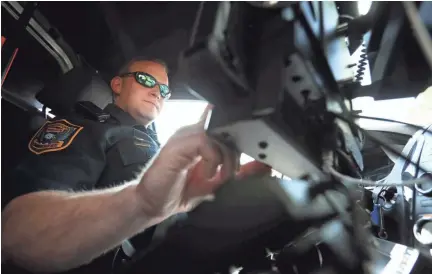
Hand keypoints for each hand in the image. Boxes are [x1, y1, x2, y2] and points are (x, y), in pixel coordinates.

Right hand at [136, 105, 270, 219]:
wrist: (150, 203)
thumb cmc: (176, 191)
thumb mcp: (213, 182)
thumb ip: (233, 171)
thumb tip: (260, 167)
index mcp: (200, 139)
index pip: (224, 124)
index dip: (240, 137)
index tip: (245, 159)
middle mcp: (192, 133)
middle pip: (226, 127)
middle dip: (236, 151)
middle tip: (231, 173)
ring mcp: (183, 137)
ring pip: (218, 132)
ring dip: (226, 157)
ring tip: (220, 176)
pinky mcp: (178, 145)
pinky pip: (205, 141)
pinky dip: (213, 160)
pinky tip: (206, 174)